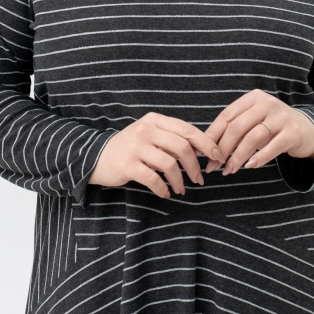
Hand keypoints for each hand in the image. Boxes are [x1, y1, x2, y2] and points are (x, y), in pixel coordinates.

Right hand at [88, 112, 225, 197]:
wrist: (96, 156)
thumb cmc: (131, 147)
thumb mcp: (151, 135)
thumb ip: (173, 138)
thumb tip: (203, 149)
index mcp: (155, 120)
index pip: (187, 130)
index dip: (206, 144)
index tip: (217, 156)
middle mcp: (146, 130)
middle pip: (182, 146)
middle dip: (195, 166)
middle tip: (199, 179)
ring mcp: (136, 147)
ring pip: (170, 164)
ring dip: (180, 180)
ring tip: (181, 189)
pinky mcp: (128, 165)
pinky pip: (153, 179)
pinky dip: (163, 189)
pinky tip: (165, 193)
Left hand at [203, 89, 313, 174]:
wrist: (308, 129)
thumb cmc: (273, 127)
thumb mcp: (254, 121)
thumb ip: (235, 129)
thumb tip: (206, 148)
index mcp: (253, 98)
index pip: (227, 116)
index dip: (213, 135)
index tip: (203, 153)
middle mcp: (267, 103)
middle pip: (237, 127)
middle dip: (222, 149)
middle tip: (214, 166)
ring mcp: (281, 116)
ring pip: (252, 138)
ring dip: (237, 157)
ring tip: (229, 170)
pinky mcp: (293, 132)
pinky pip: (271, 147)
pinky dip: (258, 159)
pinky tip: (249, 167)